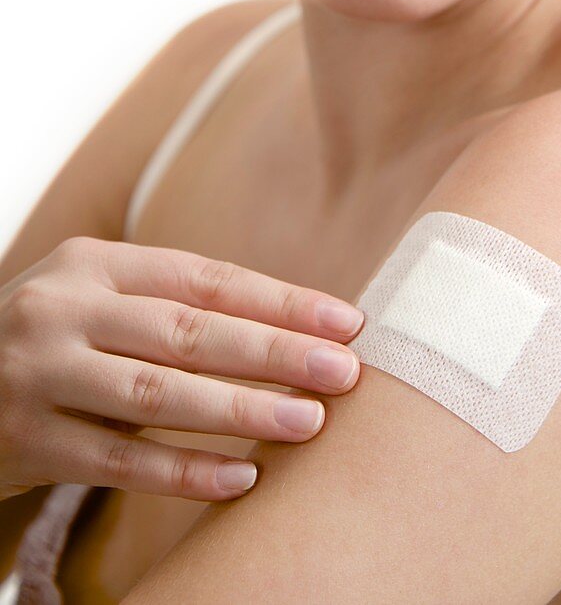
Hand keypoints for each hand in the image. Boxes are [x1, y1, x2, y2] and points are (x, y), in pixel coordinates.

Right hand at [0, 236, 363, 500]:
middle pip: (189, 331)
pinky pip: (117, 460)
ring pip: (157, 393)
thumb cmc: (52, 339)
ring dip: (241, 410)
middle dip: (275, 352)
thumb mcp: (98, 301)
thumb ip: (170, 309)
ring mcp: (39, 372)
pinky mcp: (24, 439)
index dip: (278, 300)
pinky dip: (182, 471)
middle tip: (345, 371)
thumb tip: (290, 331)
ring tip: (309, 422)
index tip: (345, 322)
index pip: (205, 278)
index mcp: (95, 263)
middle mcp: (65, 308)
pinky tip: (241, 479)